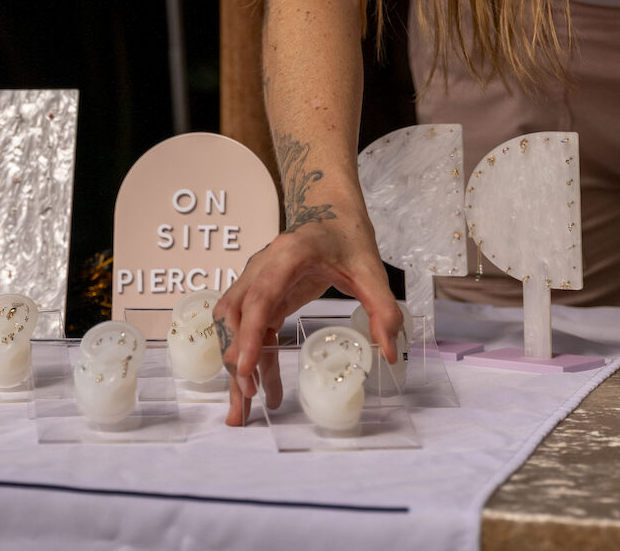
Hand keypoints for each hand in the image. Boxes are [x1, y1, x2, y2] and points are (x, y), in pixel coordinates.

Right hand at [212, 214, 402, 425]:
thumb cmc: (347, 237)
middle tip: (246, 399)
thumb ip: (382, 309)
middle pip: (235, 317)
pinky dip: (253, 358)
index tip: (244, 368)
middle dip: (236, 359)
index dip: (248, 334)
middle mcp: (261, 267)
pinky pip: (249, 330)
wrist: (330, 213)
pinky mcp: (260, 295)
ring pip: (232, 326)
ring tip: (244, 406)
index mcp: (287, 256)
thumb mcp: (371, 271)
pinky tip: (265, 386)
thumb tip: (387, 352)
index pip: (259, 298)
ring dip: (236, 364)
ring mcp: (255, 281)